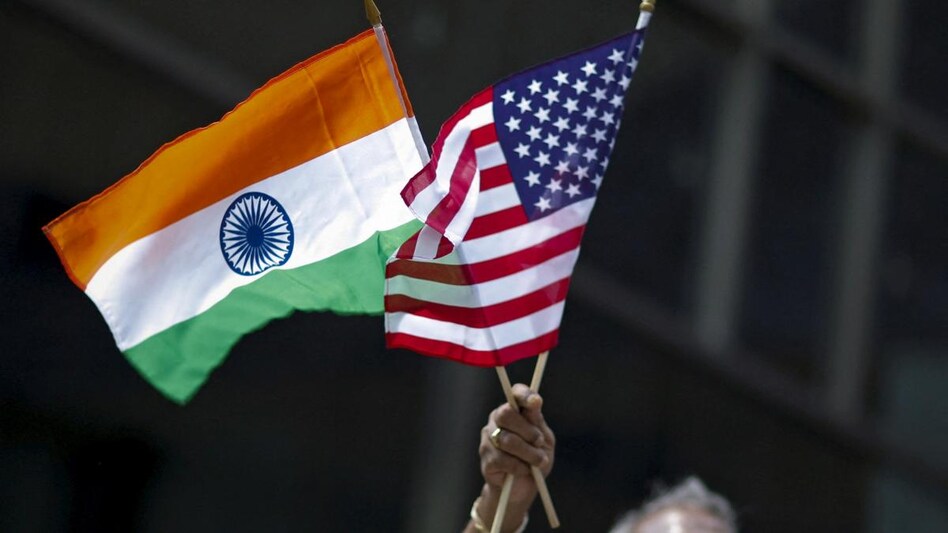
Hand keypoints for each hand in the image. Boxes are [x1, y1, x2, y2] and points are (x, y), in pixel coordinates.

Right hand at [469, 383, 554, 531]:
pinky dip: (519, 466)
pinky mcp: (486, 459)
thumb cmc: (535, 458)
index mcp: (514, 410)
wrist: (524, 488)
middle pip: (505, 414)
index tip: (536, 402)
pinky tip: (524, 470)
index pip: (515, 394)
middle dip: (527, 430)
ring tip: (539, 461)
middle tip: (539, 442)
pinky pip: (503, 459)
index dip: (524, 395)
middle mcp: (497, 420)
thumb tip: (535, 403)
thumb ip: (537, 422)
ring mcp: (488, 439)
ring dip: (528, 453)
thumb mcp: (543, 440)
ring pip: (506, 439)